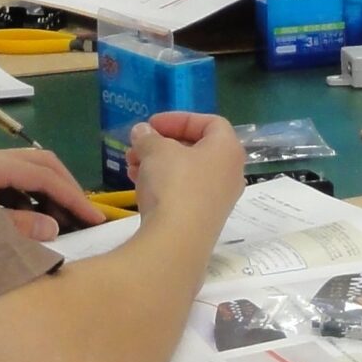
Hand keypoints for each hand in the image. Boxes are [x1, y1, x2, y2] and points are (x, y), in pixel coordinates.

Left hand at [0, 144, 105, 242]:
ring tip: (65, 220)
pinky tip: (33, 219)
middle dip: (67, 186)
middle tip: (87, 215)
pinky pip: (10, 179)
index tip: (96, 218)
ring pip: (26, 168)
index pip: (44, 175)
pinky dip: (29, 195)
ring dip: (49, 190)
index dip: (73, 197)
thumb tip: (54, 226)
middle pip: (40, 161)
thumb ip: (17, 229)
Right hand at [125, 109, 243, 228]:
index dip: (179, 119)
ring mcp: (219, 200)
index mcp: (228, 150)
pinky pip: (184, 193)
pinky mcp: (204, 220)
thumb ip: (148, 137)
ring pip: (187, 172)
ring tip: (131, 165)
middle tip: (138, 144)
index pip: (210, 122)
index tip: (152, 124)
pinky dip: (163, 184)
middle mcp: (230, 173)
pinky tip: (138, 186)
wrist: (176, 242)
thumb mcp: (156, 151)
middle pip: (196, 148)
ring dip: (158, 164)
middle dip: (163, 143)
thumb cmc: (174, 184)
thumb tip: (143, 132)